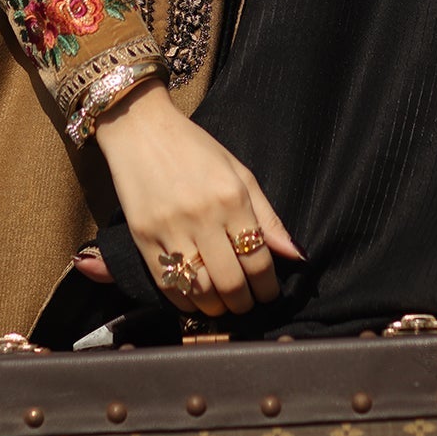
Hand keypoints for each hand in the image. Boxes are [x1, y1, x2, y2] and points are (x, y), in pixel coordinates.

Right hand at [74, 80, 303, 317]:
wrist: (140, 128)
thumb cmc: (194, 148)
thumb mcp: (239, 172)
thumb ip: (268, 217)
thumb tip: (296, 255)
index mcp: (232, 198)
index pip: (258, 260)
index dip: (267, 287)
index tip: (268, 293)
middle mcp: (203, 216)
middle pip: (231, 282)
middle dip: (244, 302)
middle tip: (247, 303)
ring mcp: (170, 228)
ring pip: (200, 289)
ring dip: (216, 307)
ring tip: (223, 304)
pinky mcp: (143, 237)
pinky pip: (168, 285)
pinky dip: (185, 302)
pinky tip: (196, 298)